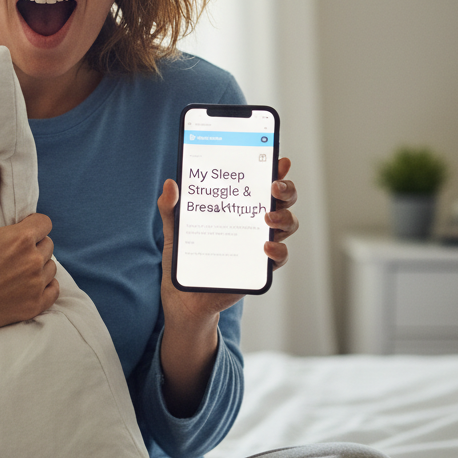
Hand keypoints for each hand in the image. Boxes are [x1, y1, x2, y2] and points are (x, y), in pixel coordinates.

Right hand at [0, 160, 57, 391]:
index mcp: (19, 239)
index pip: (44, 223)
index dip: (31, 225)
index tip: (15, 232)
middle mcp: (32, 261)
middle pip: (47, 244)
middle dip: (33, 244)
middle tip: (10, 252)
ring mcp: (35, 286)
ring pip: (50, 266)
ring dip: (38, 265)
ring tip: (14, 269)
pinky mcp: (34, 306)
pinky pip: (53, 290)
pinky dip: (43, 286)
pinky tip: (24, 284)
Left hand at [157, 156, 299, 316]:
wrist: (184, 297)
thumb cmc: (185, 259)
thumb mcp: (174, 230)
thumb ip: (170, 207)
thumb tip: (170, 183)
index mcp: (237, 208)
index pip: (261, 184)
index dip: (276, 171)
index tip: (280, 160)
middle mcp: (253, 224)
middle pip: (282, 202)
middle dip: (286, 190)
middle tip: (275, 186)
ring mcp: (259, 244)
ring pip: (287, 225)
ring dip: (284, 218)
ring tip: (267, 218)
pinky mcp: (259, 267)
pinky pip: (279, 257)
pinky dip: (278, 251)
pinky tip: (266, 247)